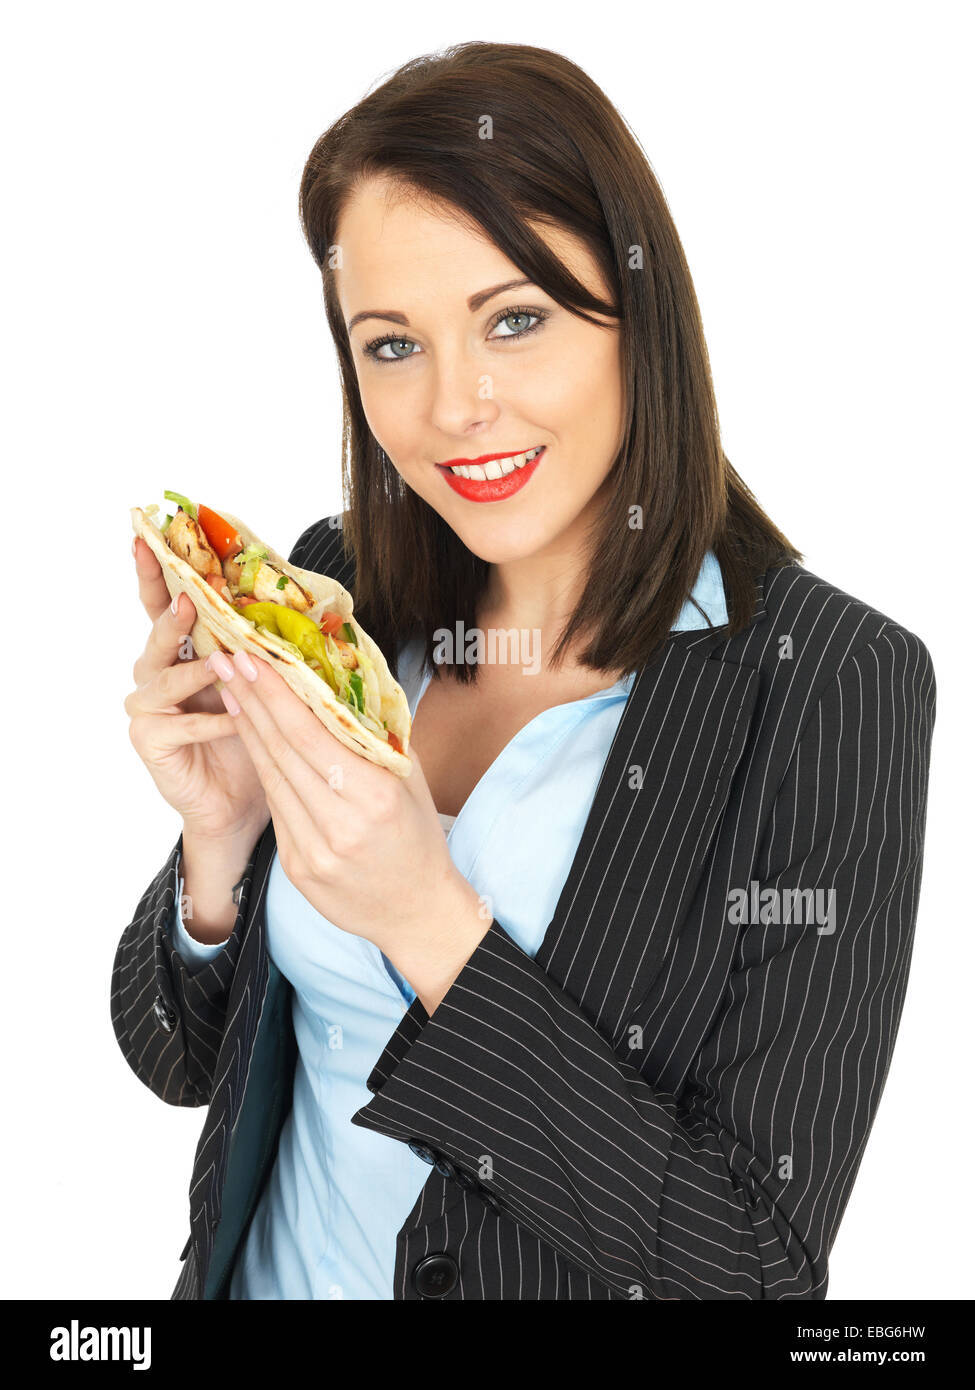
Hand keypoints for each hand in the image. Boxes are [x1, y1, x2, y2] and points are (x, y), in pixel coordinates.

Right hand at [125, 536, 269, 845]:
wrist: (238, 802)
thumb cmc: (253, 735)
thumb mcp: (262, 683)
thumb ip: (262, 646)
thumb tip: (301, 600)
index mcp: (183, 648)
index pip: (165, 600)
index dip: (156, 568)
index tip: (147, 535)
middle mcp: (157, 671)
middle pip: (156, 630)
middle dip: (172, 612)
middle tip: (190, 597)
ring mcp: (148, 706)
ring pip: (163, 677)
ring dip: (196, 669)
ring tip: (223, 662)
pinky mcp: (150, 740)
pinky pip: (180, 724)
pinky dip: (211, 719)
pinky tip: (235, 716)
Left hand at [209, 646, 490, 1011]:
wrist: (417, 914)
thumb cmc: (420, 839)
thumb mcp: (413, 783)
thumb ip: (378, 738)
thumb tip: (345, 684)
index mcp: (376, 796)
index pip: (312, 733)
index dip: (276, 693)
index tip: (254, 657)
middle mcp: (341, 823)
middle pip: (283, 750)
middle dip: (252, 700)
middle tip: (228, 658)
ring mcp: (314, 849)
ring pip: (271, 777)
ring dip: (247, 729)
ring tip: (231, 690)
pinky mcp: (296, 867)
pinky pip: (276, 807)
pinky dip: (263, 768)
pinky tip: (252, 738)